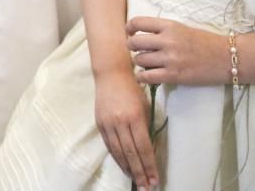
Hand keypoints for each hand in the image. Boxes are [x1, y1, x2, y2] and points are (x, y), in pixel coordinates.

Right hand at [94, 71, 159, 189]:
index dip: (150, 165)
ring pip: (118, 152)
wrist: (110, 74)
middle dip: (139, 172)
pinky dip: (117, 158)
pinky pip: (109, 145)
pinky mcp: (100, 124)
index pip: (144, 147)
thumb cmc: (132, 89)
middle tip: (146, 187)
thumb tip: (148, 149)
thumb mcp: (144, 106)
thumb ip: (145, 127)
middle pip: (131, 153)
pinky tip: (123, 166)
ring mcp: (108, 124)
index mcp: (135, 117)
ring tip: (136, 180)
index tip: (155, 178)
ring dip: (128, 168)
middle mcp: (120, 122)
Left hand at [126, 17, 229, 85]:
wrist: (227, 57)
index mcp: (170, 25)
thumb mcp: (183, 28)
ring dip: (140, 62)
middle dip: (132, 47)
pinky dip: (143, 77)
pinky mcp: (174, 75)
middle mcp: (168, 40)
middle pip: (134, 43)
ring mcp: (170, 59)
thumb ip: (163, 30)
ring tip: (147, 63)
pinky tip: (146, 76)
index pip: (138, 23)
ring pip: (139, 60)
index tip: (130, 33)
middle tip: (137, 50)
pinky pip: (147, 77)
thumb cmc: (206, 42)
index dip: (129, 28)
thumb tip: (140, 35)